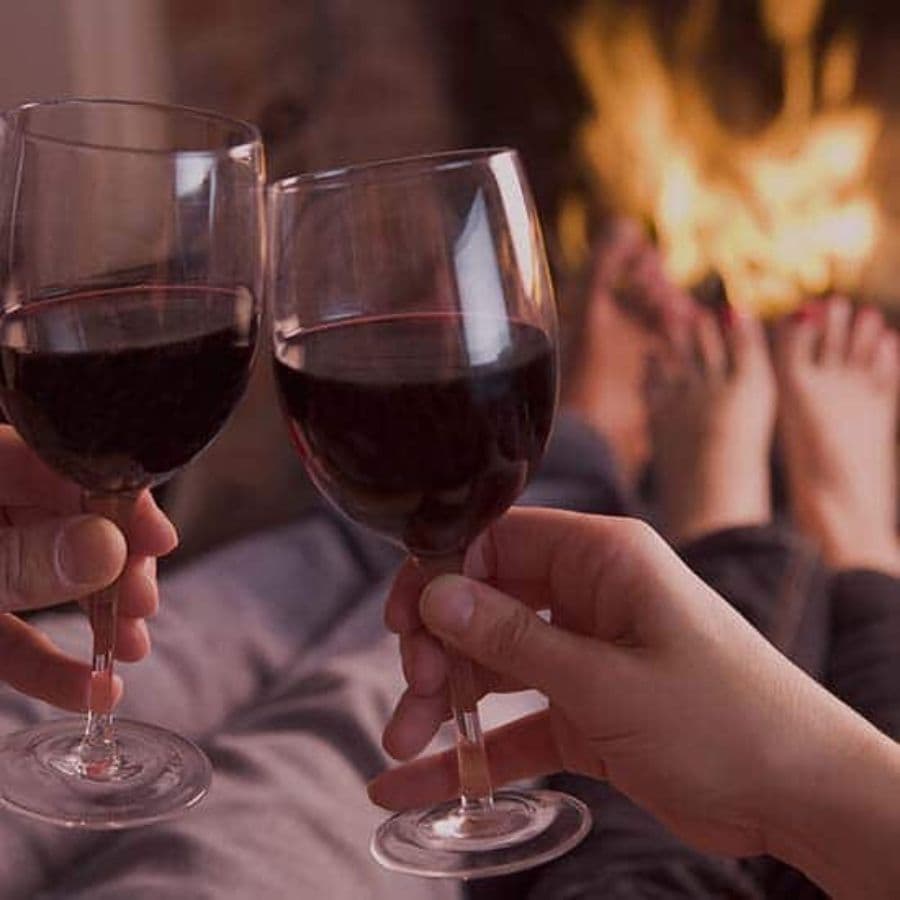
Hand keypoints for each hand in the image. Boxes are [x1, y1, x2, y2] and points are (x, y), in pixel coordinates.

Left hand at [0, 426, 177, 709]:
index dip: (117, 497)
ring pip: (50, 573)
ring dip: (97, 615)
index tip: (158, 542)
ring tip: (136, 648)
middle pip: (66, 517)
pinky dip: (51, 665)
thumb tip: (109, 548)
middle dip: (115, 565)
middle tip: (144, 604)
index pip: (58, 460)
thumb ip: (20, 561)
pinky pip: (15, 634)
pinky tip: (93, 693)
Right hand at [373, 507, 874, 860]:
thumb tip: (437, 595)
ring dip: (447, 699)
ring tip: (403, 743)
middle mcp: (589, 596)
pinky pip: (517, 720)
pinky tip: (422, 779)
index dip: (444, 570)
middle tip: (417, 689)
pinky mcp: (586, 709)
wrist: (801, 796)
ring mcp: (585, 654)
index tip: (404, 618)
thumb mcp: (606, 680)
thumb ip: (515, 639)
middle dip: (440, 646)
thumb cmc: (722, 720)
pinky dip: (475, 748)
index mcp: (603, 559)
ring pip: (494, 662)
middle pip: (487, 602)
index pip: (500, 539)